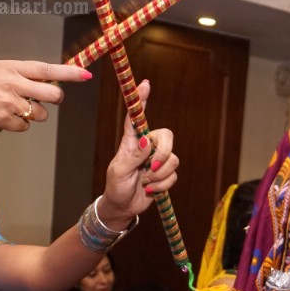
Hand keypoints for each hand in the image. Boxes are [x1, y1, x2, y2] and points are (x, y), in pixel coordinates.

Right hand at [0, 59, 91, 132]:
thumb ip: (16, 72)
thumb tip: (41, 78)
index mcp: (9, 67)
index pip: (46, 68)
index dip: (68, 72)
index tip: (85, 73)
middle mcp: (12, 83)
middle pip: (53, 94)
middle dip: (54, 99)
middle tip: (44, 99)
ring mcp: (9, 102)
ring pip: (41, 114)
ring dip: (32, 115)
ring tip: (11, 108)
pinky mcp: (4, 119)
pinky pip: (25, 126)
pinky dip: (17, 125)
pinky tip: (1, 118)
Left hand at [99, 80, 178, 227]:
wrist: (123, 206)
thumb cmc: (116, 186)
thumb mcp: (119, 171)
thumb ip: (134, 157)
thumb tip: (147, 143)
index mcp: (132, 141)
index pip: (137, 117)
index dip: (141, 100)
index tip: (145, 84)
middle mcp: (147, 147)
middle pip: (167, 137)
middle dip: (164, 152)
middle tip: (152, 166)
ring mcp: (158, 160)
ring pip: (173, 159)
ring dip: (159, 174)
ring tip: (145, 182)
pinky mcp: (166, 174)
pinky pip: (173, 175)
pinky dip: (162, 185)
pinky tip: (150, 189)